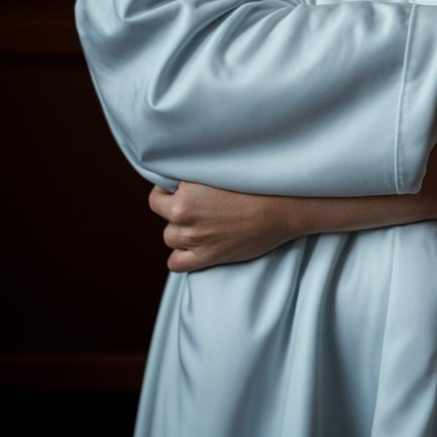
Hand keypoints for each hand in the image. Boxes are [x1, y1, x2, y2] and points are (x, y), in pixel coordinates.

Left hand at [148, 182, 296, 271]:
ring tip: (200, 223)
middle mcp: (185, 217)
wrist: (278, 209)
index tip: (180, 191)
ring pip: (170, 237)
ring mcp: (194, 239)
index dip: (167, 192)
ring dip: (180, 231)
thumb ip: (195, 179)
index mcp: (185, 193)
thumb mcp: (218, 172)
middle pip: (164, 216)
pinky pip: (175, 263)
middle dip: (175, 210)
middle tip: (196, 205)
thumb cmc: (253, 186)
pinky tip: (192, 246)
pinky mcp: (206, 257)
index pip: (157, 195)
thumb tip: (178, 183)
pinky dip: (180, 256)